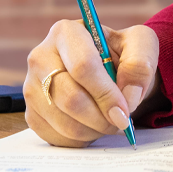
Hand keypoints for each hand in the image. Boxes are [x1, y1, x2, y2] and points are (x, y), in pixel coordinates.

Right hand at [23, 21, 160, 146]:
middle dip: (102, 117)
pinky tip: (93, 124)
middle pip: (70, 98)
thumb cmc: (122, 54)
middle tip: (121, 121)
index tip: (125, 111)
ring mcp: (31, 87)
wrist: (108, 71)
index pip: (83, 66)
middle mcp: (41, 57)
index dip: (106, 93)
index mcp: (65, 32)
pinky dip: (82, 139)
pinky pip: (57, 137)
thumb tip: (128, 96)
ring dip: (95, 129)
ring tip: (110, 120)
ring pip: (64, 122)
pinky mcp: (32, 113)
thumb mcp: (141, 44)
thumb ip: (139, 65)